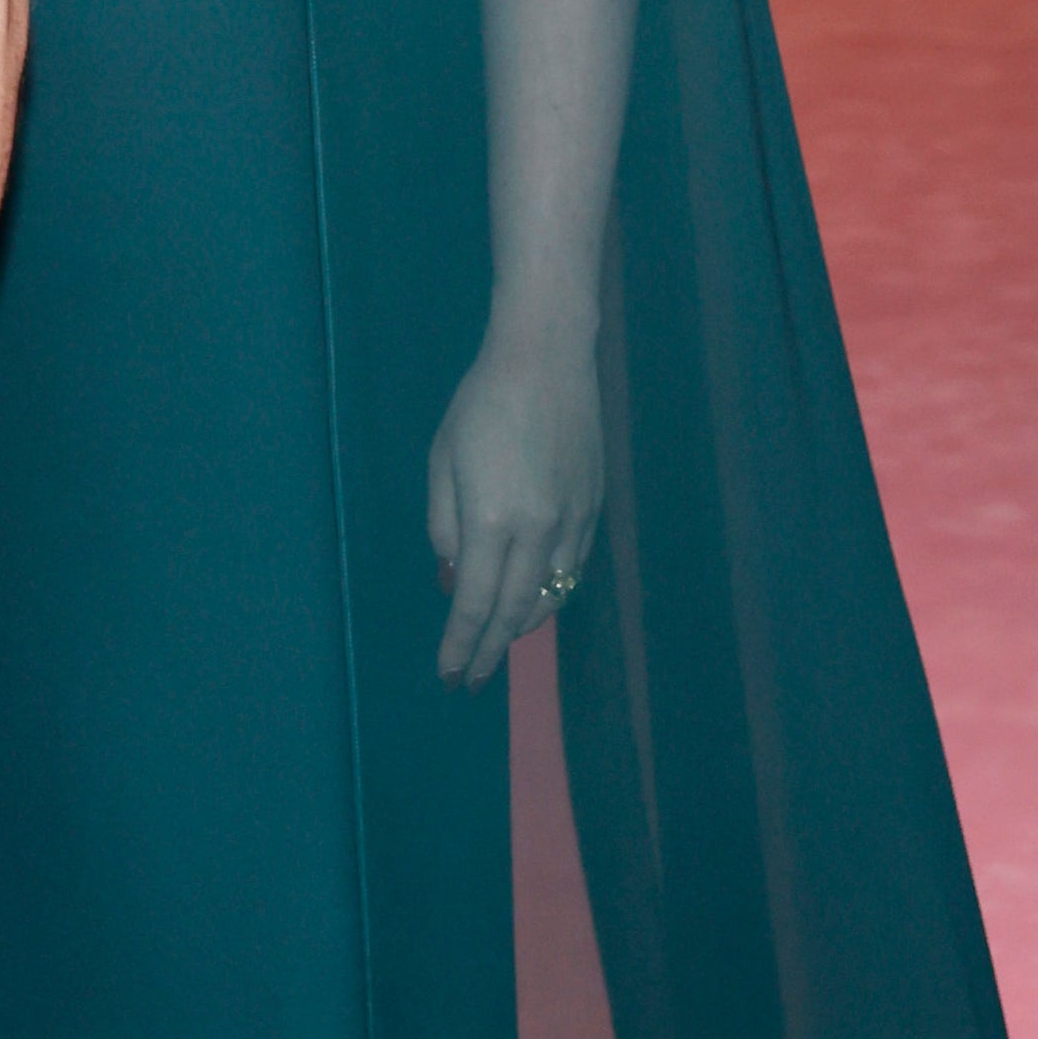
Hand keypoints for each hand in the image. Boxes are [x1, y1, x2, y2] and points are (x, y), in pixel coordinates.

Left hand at [427, 333, 603, 689]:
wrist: (547, 360)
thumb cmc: (480, 404)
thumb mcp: (442, 462)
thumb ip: (444, 525)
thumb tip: (452, 577)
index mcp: (492, 521)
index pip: (473, 604)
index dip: (461, 645)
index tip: (449, 675)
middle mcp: (538, 532)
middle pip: (514, 612)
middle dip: (491, 650)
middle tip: (473, 678)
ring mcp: (573, 522)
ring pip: (550, 597)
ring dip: (522, 627)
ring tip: (499, 643)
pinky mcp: (595, 508)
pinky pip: (573, 569)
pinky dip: (551, 594)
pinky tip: (535, 600)